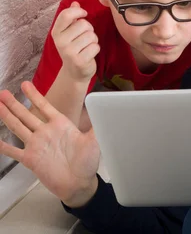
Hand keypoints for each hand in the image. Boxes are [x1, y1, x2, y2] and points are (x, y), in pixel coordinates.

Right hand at [0, 82, 100, 206]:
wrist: (79, 183)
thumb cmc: (88, 162)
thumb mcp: (94, 140)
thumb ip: (96, 125)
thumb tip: (103, 109)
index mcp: (61, 125)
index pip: (45, 106)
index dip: (34, 96)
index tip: (25, 85)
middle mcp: (46, 132)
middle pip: (26, 114)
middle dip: (14, 103)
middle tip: (2, 93)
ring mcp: (37, 145)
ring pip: (18, 127)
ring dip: (7, 116)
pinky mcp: (30, 159)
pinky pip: (13, 151)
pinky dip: (4, 145)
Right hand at [51, 2, 99, 81]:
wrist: (74, 72)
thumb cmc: (74, 48)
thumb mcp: (69, 32)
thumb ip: (71, 17)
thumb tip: (75, 3)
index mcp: (56, 32)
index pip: (66, 15)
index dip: (79, 12)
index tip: (84, 14)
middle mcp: (60, 42)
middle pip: (84, 24)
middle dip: (89, 29)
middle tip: (84, 38)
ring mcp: (69, 52)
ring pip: (92, 35)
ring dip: (93, 40)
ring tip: (86, 46)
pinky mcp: (80, 60)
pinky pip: (96, 46)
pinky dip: (96, 49)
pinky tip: (89, 54)